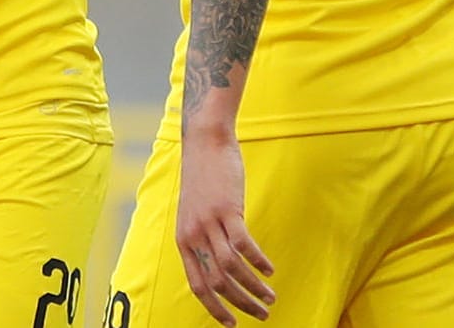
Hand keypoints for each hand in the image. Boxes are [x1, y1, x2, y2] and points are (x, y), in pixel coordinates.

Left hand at [175, 130, 275, 325]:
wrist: (204, 143)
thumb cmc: (203, 179)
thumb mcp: (195, 213)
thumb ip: (204, 238)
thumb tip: (219, 265)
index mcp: (183, 240)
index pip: (197, 285)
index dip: (215, 308)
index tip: (232, 323)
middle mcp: (193, 235)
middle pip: (217, 282)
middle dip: (241, 304)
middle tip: (262, 315)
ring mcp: (209, 222)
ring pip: (232, 268)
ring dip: (254, 288)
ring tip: (270, 297)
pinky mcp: (226, 209)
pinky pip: (244, 245)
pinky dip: (259, 262)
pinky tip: (270, 270)